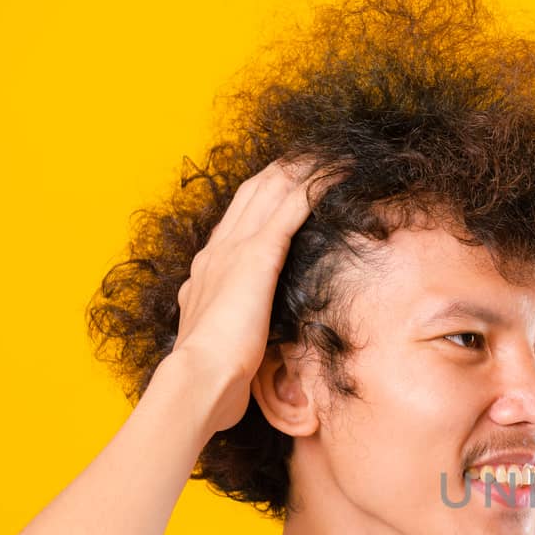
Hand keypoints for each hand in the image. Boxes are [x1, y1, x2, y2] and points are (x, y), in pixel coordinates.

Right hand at [172, 156, 344, 434]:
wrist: (199, 379)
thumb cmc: (213, 378)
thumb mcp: (221, 349)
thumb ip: (231, 336)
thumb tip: (243, 351)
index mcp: (208, 272)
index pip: (236, 221)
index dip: (260, 197)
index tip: (281, 183)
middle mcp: (218, 252)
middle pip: (253, 194)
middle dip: (281, 171)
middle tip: (309, 154)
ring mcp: (236, 251)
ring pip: (271, 192)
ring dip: (301, 169)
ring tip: (329, 155)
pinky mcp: (257, 256)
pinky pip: (290, 208)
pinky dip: (313, 186)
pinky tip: (336, 173)